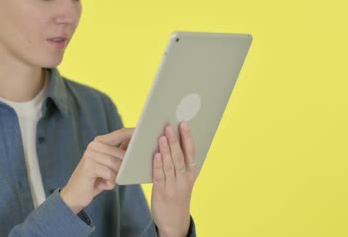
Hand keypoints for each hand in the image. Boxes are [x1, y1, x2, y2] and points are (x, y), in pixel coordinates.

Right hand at [60, 127, 132, 213]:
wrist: (75, 194)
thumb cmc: (95, 178)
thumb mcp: (108, 165)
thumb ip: (119, 153)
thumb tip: (135, 145)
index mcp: (99, 141)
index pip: (120, 133)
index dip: (132, 132)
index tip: (144, 132)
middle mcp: (94, 145)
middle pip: (121, 153)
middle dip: (124, 167)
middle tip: (118, 176)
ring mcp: (90, 155)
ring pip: (117, 165)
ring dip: (116, 177)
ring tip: (107, 181)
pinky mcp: (89, 166)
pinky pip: (110, 174)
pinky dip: (109, 183)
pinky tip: (102, 184)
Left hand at [151, 121, 196, 236]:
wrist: (174, 223)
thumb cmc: (177, 196)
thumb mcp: (183, 181)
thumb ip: (180, 164)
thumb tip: (174, 141)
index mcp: (191, 174)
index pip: (191, 153)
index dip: (188, 138)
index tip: (184, 124)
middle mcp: (184, 179)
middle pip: (180, 156)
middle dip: (175, 140)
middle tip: (170, 126)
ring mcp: (174, 187)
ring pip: (170, 165)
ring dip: (166, 149)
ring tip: (162, 136)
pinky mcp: (162, 193)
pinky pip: (160, 177)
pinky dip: (158, 165)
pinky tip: (156, 155)